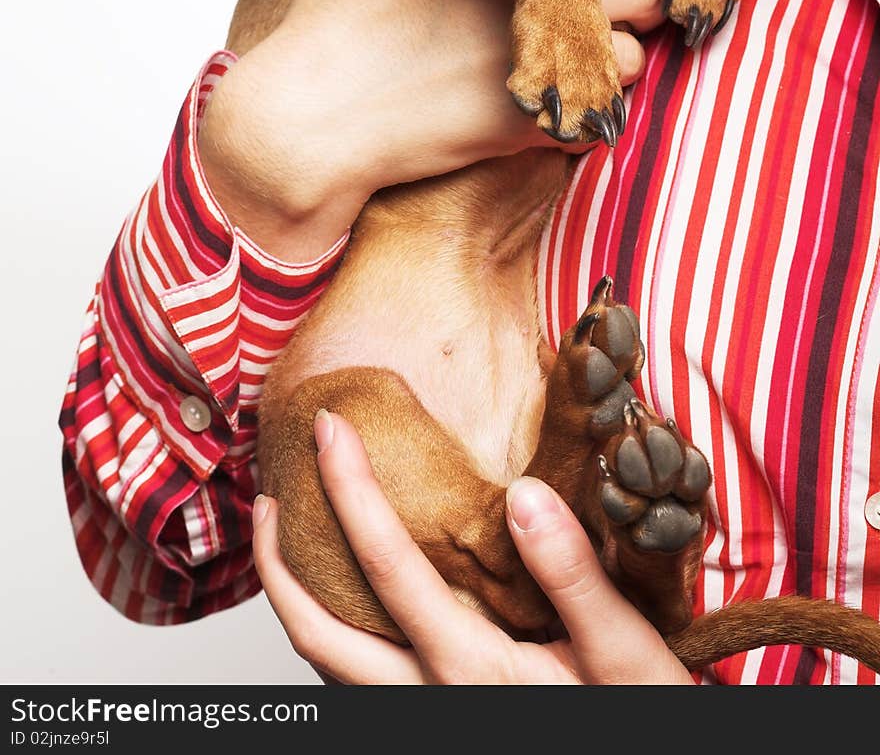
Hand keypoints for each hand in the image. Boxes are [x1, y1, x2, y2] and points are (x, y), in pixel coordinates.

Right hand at [200, 0, 662, 260]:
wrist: (310, 111)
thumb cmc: (334, 15)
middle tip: (604, 8)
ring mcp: (532, 57)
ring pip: (632, 54)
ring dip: (613, 56)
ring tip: (573, 55)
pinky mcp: (528, 121)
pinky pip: (603, 113)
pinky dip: (589, 107)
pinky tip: (548, 98)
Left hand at [251, 412, 692, 684]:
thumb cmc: (635, 717)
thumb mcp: (627, 653)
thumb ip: (575, 575)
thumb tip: (526, 494)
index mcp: (469, 670)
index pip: (388, 566)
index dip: (350, 490)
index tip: (331, 430)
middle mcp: (425, 699)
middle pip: (316, 633)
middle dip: (277, 560)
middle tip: (272, 493)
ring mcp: (419, 716)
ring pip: (325, 666)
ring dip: (294, 599)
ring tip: (286, 536)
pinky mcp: (427, 720)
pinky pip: (353, 680)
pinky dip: (329, 629)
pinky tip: (345, 593)